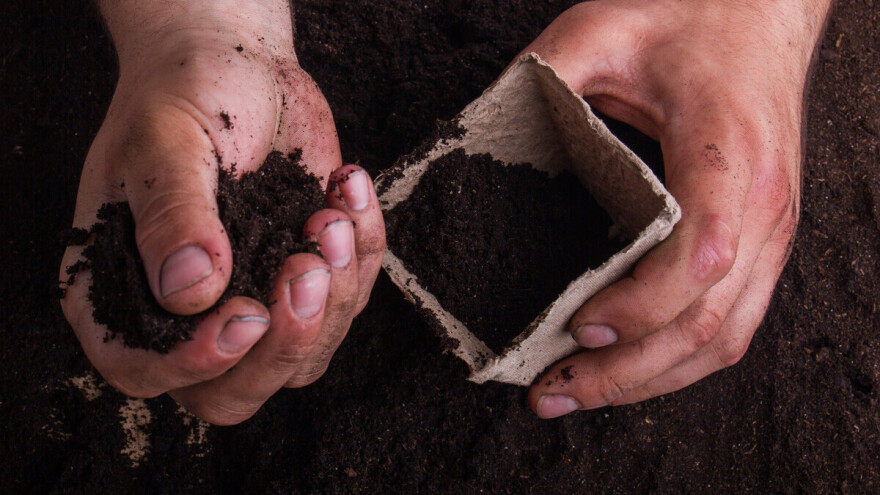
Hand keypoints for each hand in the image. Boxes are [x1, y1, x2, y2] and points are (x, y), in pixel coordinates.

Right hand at [59, 1, 384, 424]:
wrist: (240, 66)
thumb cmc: (184, 96)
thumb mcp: (166, 143)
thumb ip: (174, 217)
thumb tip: (191, 292)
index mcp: (123, 288)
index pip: (144, 368)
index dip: (194, 364)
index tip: (246, 315)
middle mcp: (188, 312)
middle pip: (233, 392)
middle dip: (284, 343)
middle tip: (306, 264)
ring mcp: (255, 301)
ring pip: (303, 358)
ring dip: (334, 293)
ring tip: (331, 214)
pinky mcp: (310, 280)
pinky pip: (349, 299)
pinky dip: (364, 250)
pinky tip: (347, 188)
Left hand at [525, 0, 831, 417]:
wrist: (761, 13)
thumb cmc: (688, 17)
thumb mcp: (600, 29)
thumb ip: (541, 78)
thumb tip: (467, 137)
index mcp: (725, 149)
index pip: (699, 252)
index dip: (639, 305)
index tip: (576, 325)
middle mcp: (762, 201)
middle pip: (710, 319)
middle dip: (628, 371)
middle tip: (554, 390)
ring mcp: (772, 227)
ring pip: (728, 336)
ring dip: (652, 381)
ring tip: (580, 393)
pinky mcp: (765, 239)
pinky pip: (736, 322)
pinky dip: (680, 359)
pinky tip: (630, 370)